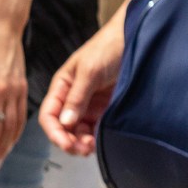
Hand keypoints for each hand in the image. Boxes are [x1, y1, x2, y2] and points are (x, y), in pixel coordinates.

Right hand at [37, 19, 122, 156]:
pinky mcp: (106, 109)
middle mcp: (73, 98)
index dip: (54, 131)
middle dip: (69, 141)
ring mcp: (90, 104)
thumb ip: (77, 97)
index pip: (49, 115)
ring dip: (82, 142)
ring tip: (92, 147)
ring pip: (79, 131)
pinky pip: (96, 129)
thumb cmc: (108, 47)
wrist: (137, 38)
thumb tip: (65, 123)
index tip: (65, 143)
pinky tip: (100, 142)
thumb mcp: (90, 70)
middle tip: (82, 149)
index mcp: (62, 87)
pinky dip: (96, 138)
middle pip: (63, 127)